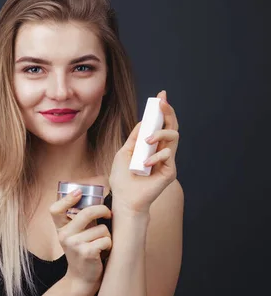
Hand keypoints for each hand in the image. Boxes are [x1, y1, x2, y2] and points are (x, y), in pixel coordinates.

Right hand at [49, 190, 111, 287]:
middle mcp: (64, 235)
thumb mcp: (74, 235)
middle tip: (108, 213)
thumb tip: (97, 200)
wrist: (82, 278)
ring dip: (107, 235)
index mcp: (60, 229)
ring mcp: (75, 244)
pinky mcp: (87, 253)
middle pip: (86, 212)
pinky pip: (106, 239)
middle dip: (102, 210)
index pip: (55, 209)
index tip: (78, 192)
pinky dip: (109, 244)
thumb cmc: (82, 251)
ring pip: (101, 228)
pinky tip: (104, 250)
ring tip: (101, 243)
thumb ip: (80, 219)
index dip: (66, 199)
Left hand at [109, 90, 179, 214]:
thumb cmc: (122, 177)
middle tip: (163, 102)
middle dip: (168, 112)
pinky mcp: (170, 171)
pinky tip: (144, 164)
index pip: (160, 124)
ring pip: (173, 136)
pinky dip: (155, 156)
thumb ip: (135, 138)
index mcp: (150, 145)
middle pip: (171, 126)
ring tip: (147, 142)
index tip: (161, 96)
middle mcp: (161, 150)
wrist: (124, 199)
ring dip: (160, 134)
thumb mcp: (124, 152)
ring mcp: (167, 160)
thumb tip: (144, 121)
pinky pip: (168, 155)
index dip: (162, 110)